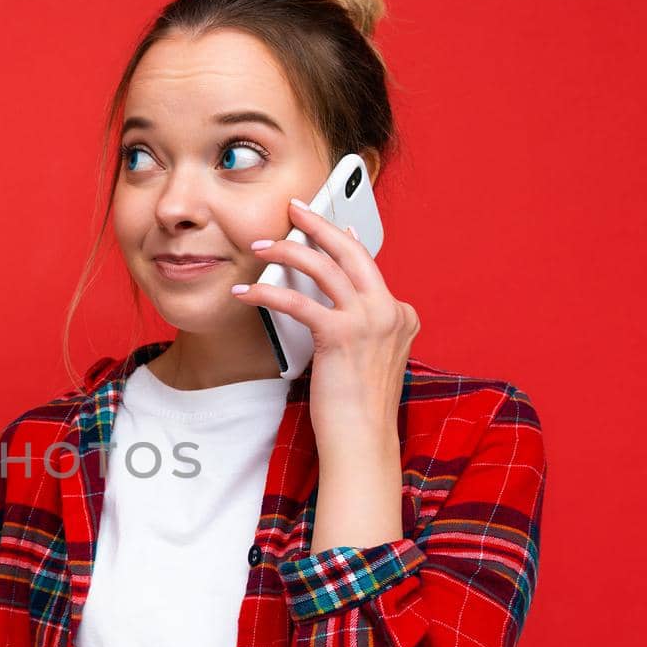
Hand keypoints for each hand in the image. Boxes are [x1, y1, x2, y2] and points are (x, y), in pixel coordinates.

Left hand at [231, 196, 418, 456]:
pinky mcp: (341, 335)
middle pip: (351, 251)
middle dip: (319, 223)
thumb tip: (333, 305)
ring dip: (287, 249)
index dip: (344, 241)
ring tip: (260, 244)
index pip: (368, 266)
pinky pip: (298, 301)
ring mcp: (370, 321)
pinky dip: (268, 291)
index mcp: (400, 315)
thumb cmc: (357, 407)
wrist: (362, 440)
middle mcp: (390, 311)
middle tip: (295, 206)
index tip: (329, 225)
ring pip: (324, 267)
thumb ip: (359, 328)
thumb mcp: (366, 358)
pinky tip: (246, 290)